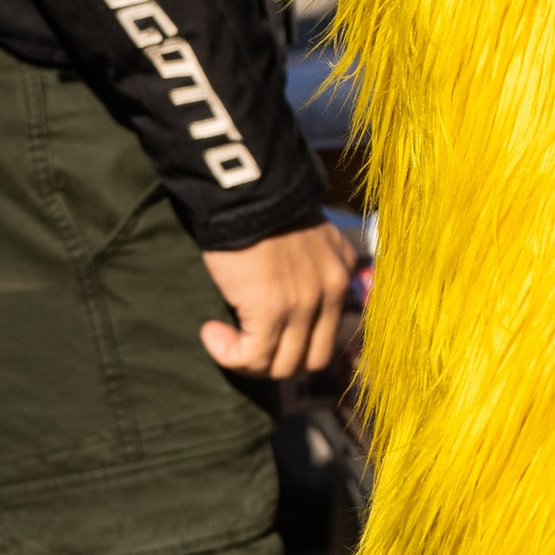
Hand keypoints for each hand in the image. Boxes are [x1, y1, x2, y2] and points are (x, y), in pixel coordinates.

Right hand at [199, 220, 353, 384]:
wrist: (243, 189)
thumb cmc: (263, 206)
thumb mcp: (307, 233)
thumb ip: (314, 264)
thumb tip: (294, 299)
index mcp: (344, 271)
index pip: (333, 334)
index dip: (298, 345)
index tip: (267, 335)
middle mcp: (333, 290)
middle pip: (314, 359)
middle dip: (278, 361)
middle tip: (246, 344)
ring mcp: (305, 303)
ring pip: (284, 365)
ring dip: (250, 362)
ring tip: (223, 337)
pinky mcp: (272, 310)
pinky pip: (253, 357)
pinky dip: (229, 355)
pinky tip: (210, 332)